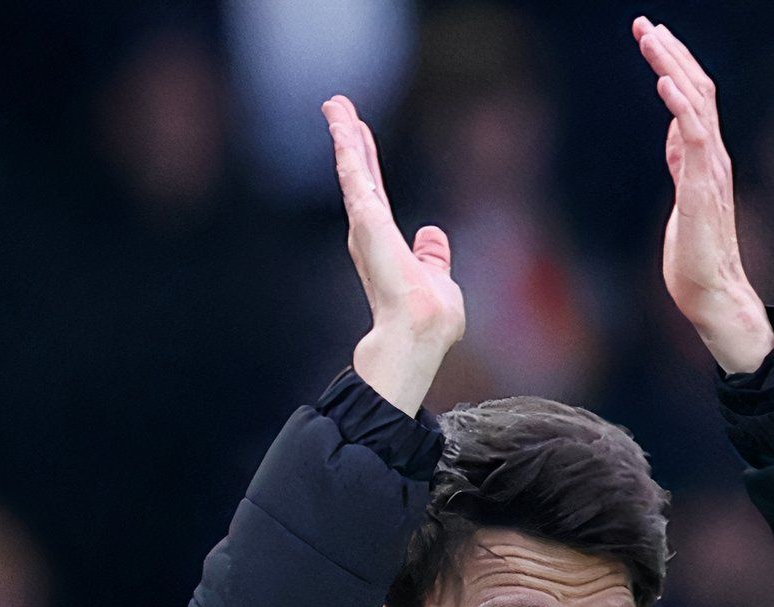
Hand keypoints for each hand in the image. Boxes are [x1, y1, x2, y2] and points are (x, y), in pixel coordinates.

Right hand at [321, 94, 464, 415]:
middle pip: (359, 175)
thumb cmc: (430, 321)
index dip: (367, 164)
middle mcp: (370, 233)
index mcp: (385, 244)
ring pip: (354, 170)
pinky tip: (342, 123)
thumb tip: (433, 235)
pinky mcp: (367, 221)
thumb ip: (433, 256)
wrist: (418, 335)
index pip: (374, 194)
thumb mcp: (438, 279)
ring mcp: (366, 226)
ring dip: (345, 135)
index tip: (359, 137)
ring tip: (335, 104)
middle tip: (337, 107)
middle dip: (349, 140)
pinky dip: (348, 148)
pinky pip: (356, 175)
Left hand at [632, 17, 773, 373]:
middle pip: (697, 90)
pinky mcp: (701, 190)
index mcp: (707, 157)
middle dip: (670, 53)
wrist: (713, 294)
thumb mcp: (684, 196)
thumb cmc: (696, 255)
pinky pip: (695, 138)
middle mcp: (714, 157)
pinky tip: (664, 85)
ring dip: (672, 68)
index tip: (652, 36)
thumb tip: (676, 132)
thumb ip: (682, 162)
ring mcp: (711, 171)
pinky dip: (680, 107)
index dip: (675, 64)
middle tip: (644, 23)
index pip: (695, 97)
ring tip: (650, 38)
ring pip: (696, 104)